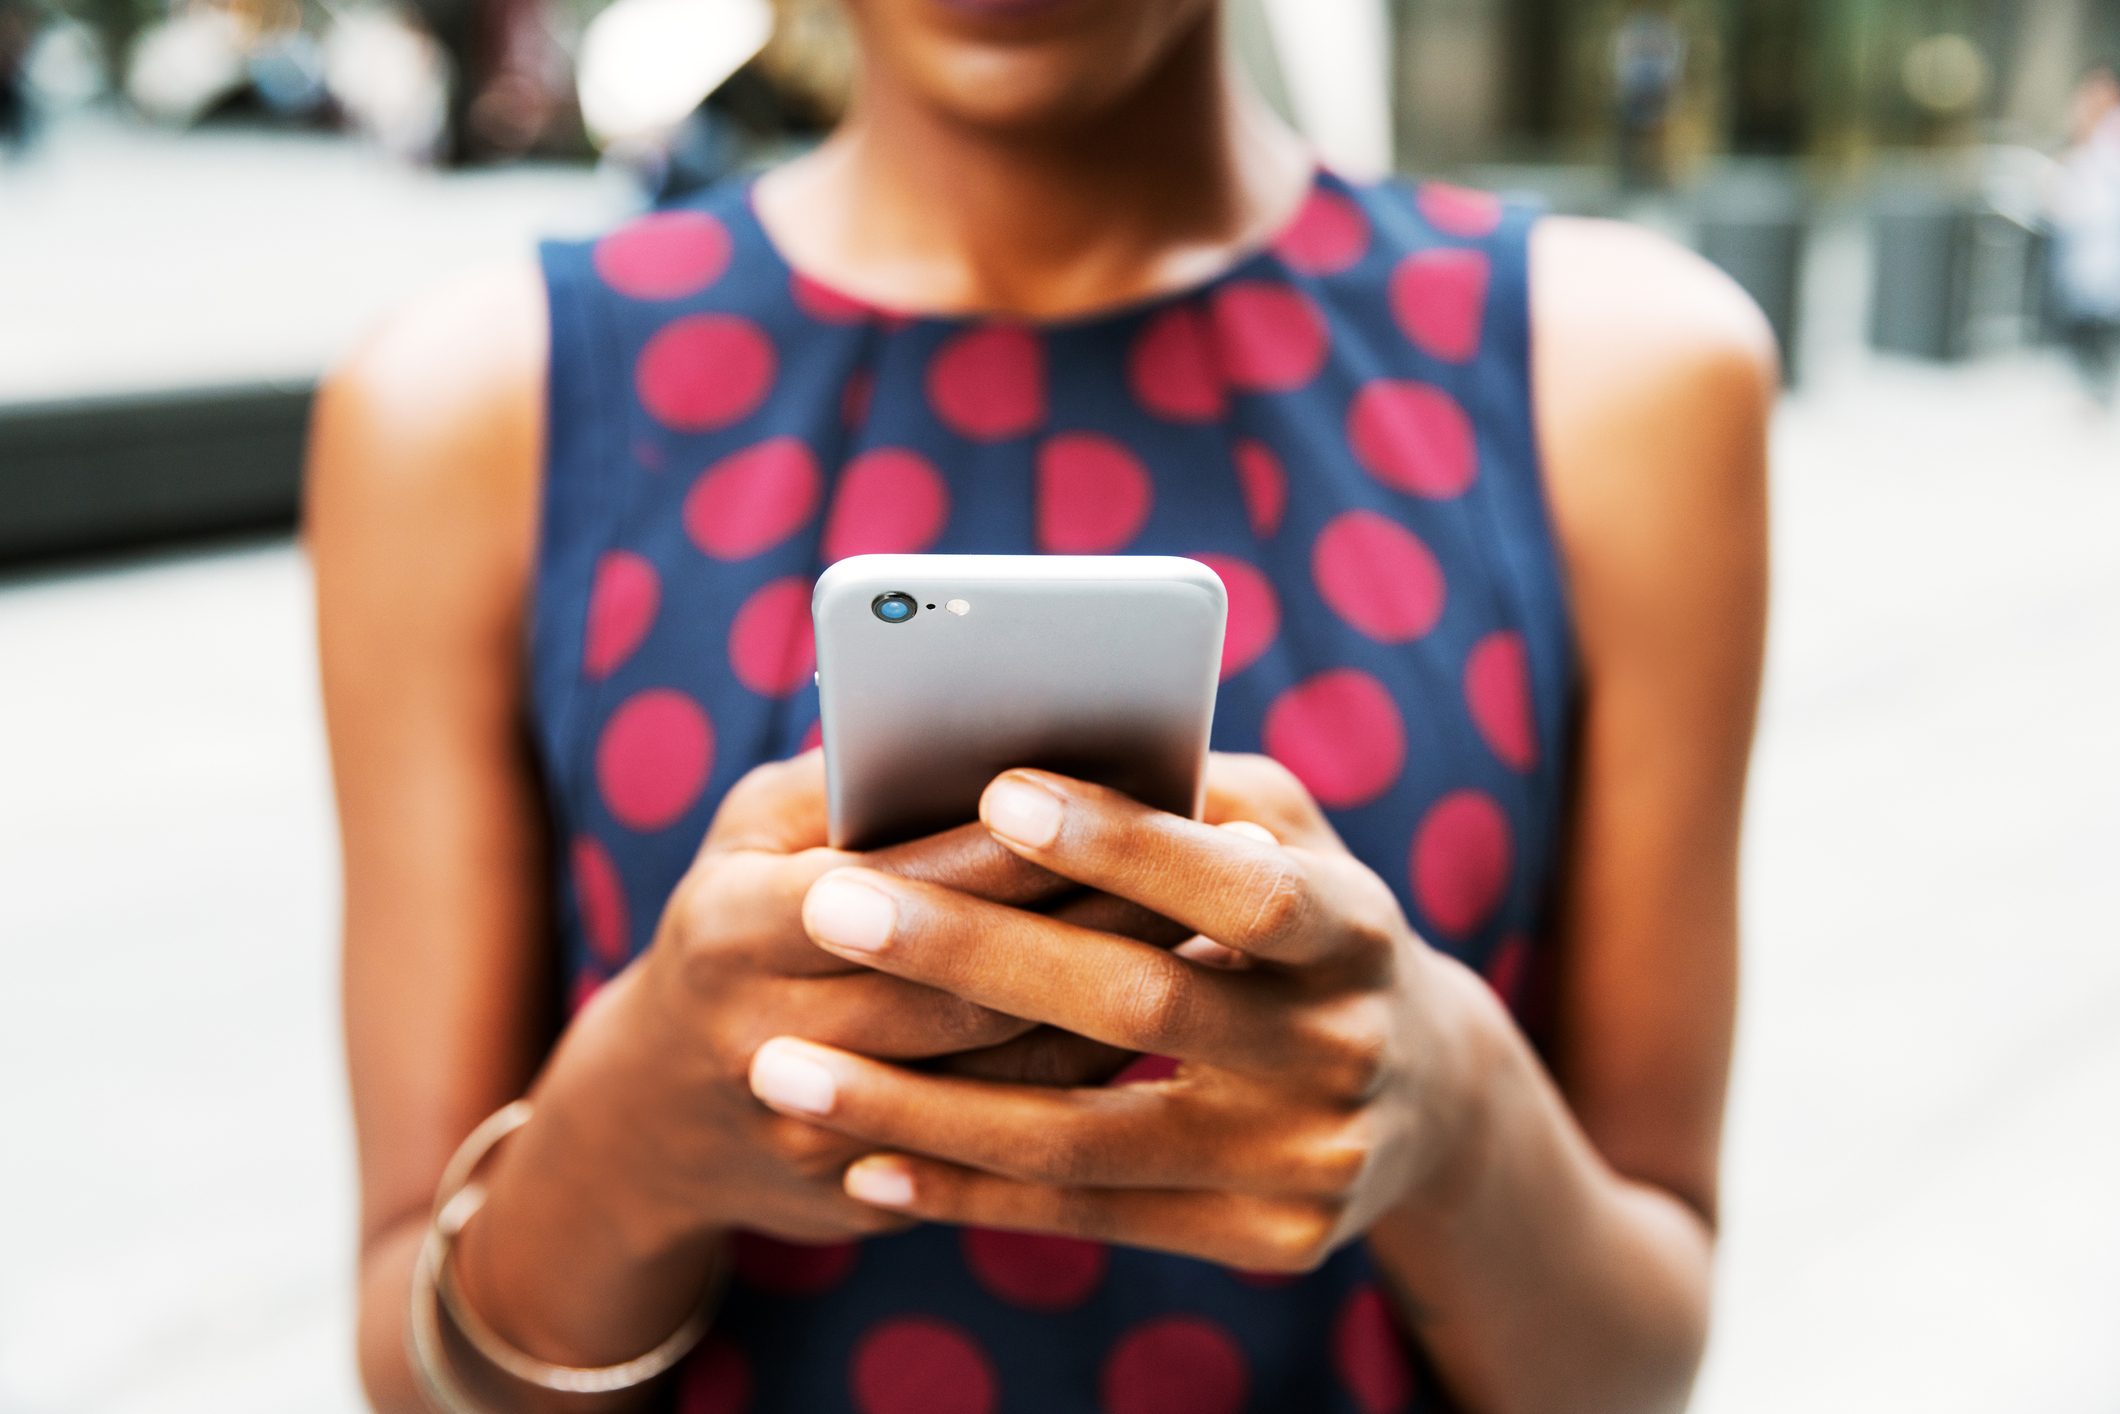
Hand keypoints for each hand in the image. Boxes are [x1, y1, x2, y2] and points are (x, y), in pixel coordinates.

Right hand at [543, 752, 1181, 1250]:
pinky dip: (1090, 1072)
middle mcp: (764, 1042)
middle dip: (1099, 922)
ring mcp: (815, 1135)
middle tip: (1220, 863)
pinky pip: (1004, 1138)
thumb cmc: (730, 926)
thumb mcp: (751, 839)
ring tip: (1220, 934)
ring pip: (1002, 1072)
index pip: (898, 885)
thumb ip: (847, 786)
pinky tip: (1169, 1018)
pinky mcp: (868, 1195)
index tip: (1126, 795)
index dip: (1017, 847)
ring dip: (1119, 1004)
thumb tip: (979, 734)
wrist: (651, 1121)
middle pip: (968, 989)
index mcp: (731, 932)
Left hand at [743, 755, 1503, 1271]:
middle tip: (828, 908)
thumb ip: (1184, 793)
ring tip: (786, 1071)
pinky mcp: (1267, 1240)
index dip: (1121, 843)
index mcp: (1358, 928)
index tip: (993, 790)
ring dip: (919, 1109)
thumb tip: (1021, 745)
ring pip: (1084, 1136)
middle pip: (1141, 1006)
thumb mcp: (1286, 836)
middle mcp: (1348, 1050)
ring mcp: (1309, 1160)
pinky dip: (965, 1192)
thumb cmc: (1304, 924)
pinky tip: (860, 1161)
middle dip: (973, 955)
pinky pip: (1087, 1216)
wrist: (1424, 1100)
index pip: (1239, 884)